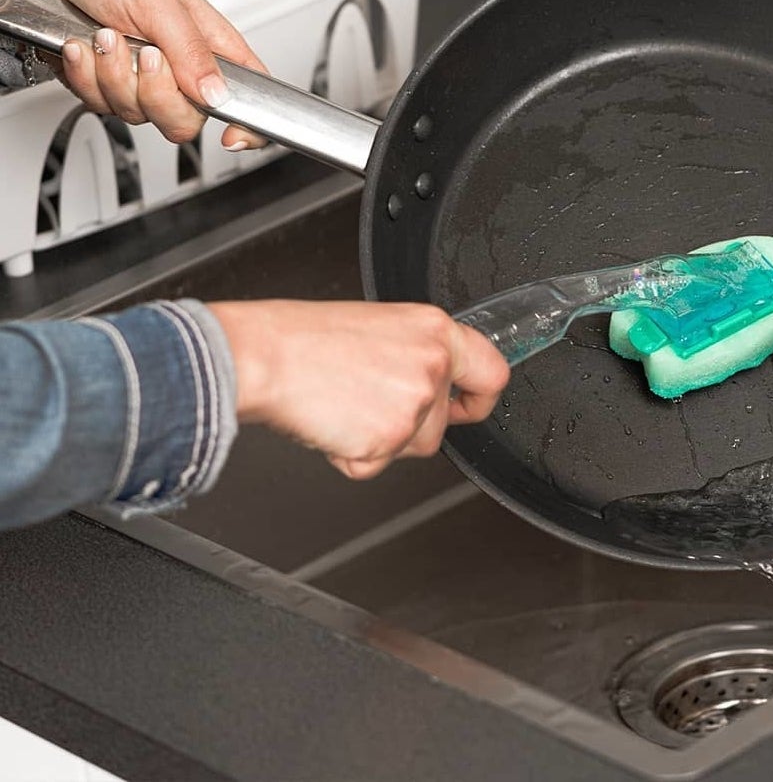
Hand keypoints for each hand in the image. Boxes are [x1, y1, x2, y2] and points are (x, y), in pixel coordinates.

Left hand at [9, 0, 266, 149]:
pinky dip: (87, 77)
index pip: (251, 97)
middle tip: (145, 54)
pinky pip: (104, 108)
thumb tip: (217, 93)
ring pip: (142, 117)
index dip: (250, 126)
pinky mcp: (116, 93)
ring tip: (107, 37)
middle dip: (156, 93)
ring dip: (114, 76)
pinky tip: (88, 49)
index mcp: (213, 49)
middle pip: (188, 122)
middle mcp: (186, 74)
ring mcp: (150, 87)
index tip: (232, 135)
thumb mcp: (158, 2)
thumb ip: (191, 50)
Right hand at [207, 300, 510, 478]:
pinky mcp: (386, 440)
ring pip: (413, 446)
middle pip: (443, 423)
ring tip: (345, 405)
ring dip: (382, 440)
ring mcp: (413, 405)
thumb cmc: (304, 339)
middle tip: (369, 402)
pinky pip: (376, 464)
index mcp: (434, 331)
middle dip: (411, 426)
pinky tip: (333, 421)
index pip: (492, 372)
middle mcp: (432, 366)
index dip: (479, 398)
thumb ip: (415, 352)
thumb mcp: (377, 326)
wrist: (263, 356)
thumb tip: (429, 378)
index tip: (468, 404)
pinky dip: (351, 454)